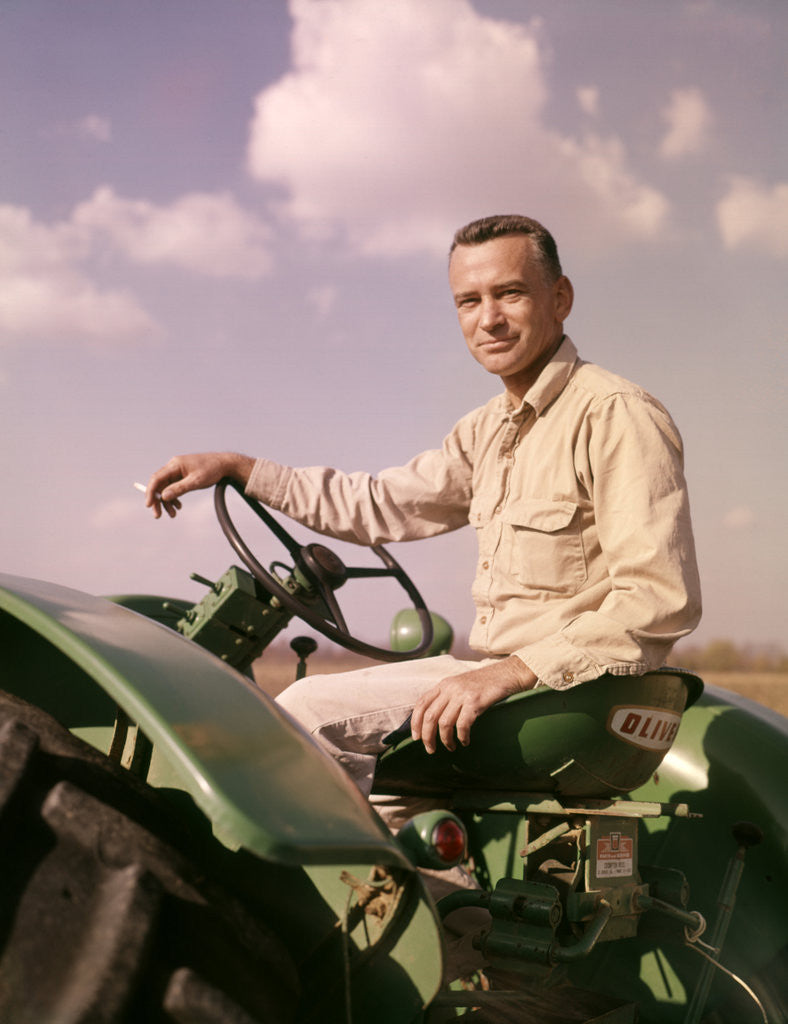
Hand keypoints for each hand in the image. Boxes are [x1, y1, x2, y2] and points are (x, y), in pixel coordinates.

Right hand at [145, 452, 253, 518]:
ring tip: (173, 514)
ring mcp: (178, 471)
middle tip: (158, 515)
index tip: (149, 505)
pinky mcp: (182, 476)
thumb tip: (164, 496)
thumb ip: (179, 488)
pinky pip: (173, 488)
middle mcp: (173, 467)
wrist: (224, 464)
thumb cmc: (212, 469)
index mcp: (175, 464)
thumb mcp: (196, 481)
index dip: (150, 492)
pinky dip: (174, 498)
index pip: (156, 478)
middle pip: (159, 485)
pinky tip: (178, 506)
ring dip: (167, 501)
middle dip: (158, 501)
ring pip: (166, 488)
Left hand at [410, 656, 536, 753]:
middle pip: (430, 716)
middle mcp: (450, 688)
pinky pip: (462, 724)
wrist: (506, 674)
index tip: (416, 737)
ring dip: (445, 740)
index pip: (421, 703)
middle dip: (427, 737)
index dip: (415, 722)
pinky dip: (461, 736)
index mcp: (443, 684)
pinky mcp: (475, 702)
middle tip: (431, 750)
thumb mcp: (460, 685)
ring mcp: (462, 695)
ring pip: (444, 723)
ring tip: (451, 747)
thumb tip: (433, 720)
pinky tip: (465, 741)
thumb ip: (446, 696)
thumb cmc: (483, 683)